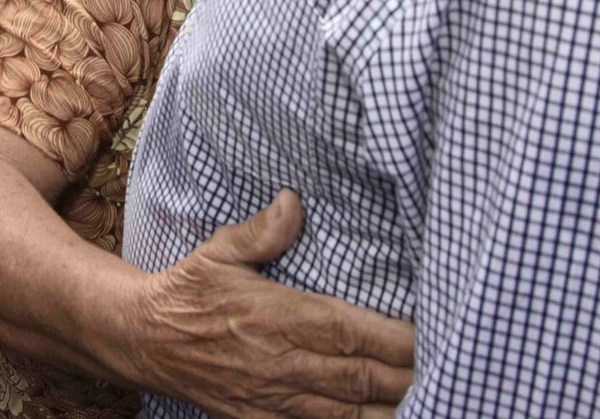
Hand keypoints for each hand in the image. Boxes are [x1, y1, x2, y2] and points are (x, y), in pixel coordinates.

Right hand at [133, 191, 413, 416]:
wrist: (144, 340)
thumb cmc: (188, 292)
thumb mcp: (219, 251)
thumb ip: (262, 231)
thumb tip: (294, 202)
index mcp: (274, 316)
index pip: (348, 329)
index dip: (395, 338)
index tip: (432, 335)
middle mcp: (280, 362)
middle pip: (360, 377)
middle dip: (409, 378)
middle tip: (455, 372)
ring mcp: (273, 399)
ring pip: (347, 415)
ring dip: (391, 412)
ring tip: (434, 405)